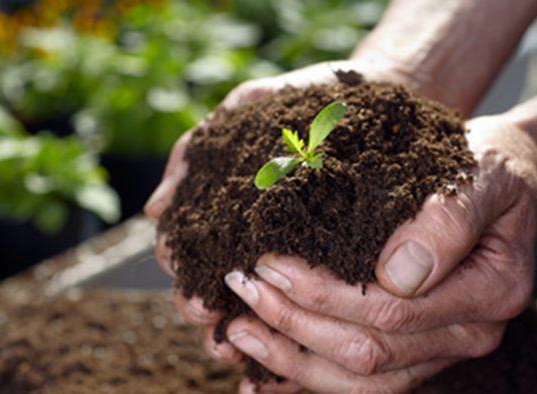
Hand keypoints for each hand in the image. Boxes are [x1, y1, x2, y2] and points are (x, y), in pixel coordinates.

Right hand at [143, 58, 413, 381]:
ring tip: (235, 347)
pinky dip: (284, 332)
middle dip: (201, 306)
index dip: (182, 269)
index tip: (187, 281)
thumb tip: (154, 208)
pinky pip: (303, 305)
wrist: (381, 91)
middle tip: (208, 315)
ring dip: (235, 330)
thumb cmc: (309, 95)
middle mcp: (252, 234)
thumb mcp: (250, 108)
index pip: (189, 248)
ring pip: (249, 304)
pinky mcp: (330, 262)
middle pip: (210, 284)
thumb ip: (197, 150)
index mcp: (227, 205)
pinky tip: (278, 354)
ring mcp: (289, 251)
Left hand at [221, 115, 536, 392]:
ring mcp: (442, 348)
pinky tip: (261, 375)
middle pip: (368, 350)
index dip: (323, 293)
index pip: (392, 309)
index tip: (270, 261)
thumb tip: (398, 273)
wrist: (502, 176)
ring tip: (239, 328)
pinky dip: (308, 378)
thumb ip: (449, 218)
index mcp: (489, 291)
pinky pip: (361, 381)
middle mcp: (469, 333)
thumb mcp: (482, 173)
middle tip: (242, 287)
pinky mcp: (418, 351)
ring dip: (292, 358)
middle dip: (295, 323)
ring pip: (359, 378)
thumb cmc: (487, 167)